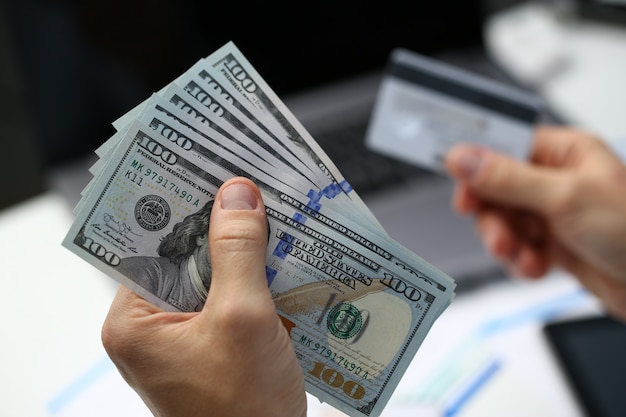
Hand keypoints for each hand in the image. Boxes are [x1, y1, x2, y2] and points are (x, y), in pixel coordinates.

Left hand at [101, 178, 306, 416]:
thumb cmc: (242, 410)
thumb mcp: (242, 319)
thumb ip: (238, 252)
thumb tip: (237, 195)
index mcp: (134, 320)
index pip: (151, 242)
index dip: (183, 204)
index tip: (210, 168)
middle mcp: (154, 326)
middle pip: (187, 255)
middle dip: (225, 228)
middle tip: (255, 190)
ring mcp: (186, 336)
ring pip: (215, 274)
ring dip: (247, 254)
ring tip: (277, 220)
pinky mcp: (216, 343)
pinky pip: (233, 297)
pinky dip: (257, 281)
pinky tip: (285, 263)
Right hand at [445, 126, 625, 320]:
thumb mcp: (564, 198)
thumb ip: (508, 178)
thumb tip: (463, 157)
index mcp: (563, 153)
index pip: (503, 147)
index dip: (476, 167)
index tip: (461, 187)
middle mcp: (554, 180)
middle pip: (495, 190)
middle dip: (493, 217)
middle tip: (498, 234)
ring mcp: (552, 213)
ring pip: (503, 222)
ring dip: (506, 242)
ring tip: (521, 255)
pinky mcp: (553, 243)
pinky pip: (517, 246)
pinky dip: (521, 260)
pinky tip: (536, 267)